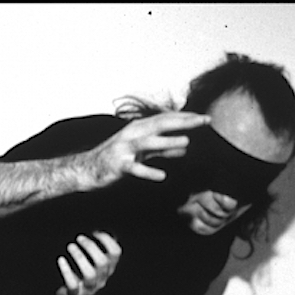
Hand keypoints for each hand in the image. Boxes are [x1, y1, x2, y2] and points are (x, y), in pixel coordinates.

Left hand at [56, 231, 120, 294]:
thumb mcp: (96, 265)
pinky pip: (72, 284)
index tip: (95, 232)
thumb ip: (100, 248)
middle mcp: (101, 278)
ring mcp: (89, 288)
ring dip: (80, 257)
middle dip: (91, 248)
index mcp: (108, 268)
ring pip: (89, 274)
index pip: (115, 253)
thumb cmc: (87, 278)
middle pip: (102, 262)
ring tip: (70, 246)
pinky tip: (61, 259)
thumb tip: (99, 227)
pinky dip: (66, 270)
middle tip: (79, 238)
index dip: (107, 240)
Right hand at [78, 111, 210, 189]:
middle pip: (161, 124)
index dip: (186, 117)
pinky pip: (135, 169)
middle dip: (183, 122)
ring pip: (148, 142)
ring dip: (167, 142)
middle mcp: (132, 134)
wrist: (88, 169)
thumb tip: (185, 147)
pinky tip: (162, 176)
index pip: (166, 119)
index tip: (205, 118)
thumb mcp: (143, 152)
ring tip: (186, 143)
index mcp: (139, 128)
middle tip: (203, 121)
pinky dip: (148, 172)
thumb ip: (163, 149)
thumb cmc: (118, 159)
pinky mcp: (118, 165)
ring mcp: (124, 149)